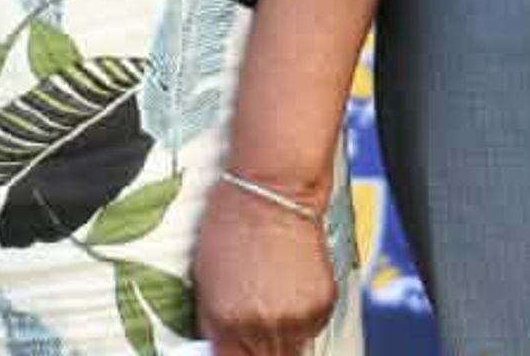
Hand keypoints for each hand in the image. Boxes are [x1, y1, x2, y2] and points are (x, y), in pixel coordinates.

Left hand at [195, 177, 339, 355]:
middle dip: (256, 351)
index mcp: (227, 322)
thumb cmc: (232, 224)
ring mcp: (297, 318)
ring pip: (291, 350)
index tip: (233, 350)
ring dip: (280, 337)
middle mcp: (264, 326)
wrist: (273, 190)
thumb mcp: (205, 279)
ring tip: (272, 302)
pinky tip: (290, 289)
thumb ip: (214, 324)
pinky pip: (311, 330)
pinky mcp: (323, 306)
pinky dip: (301, 318)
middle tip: (253, 327)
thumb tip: (220, 348)